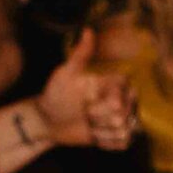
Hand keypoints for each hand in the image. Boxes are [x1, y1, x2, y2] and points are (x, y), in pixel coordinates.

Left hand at [35, 29, 136, 149]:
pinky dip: (106, 142)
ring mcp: (121, 119)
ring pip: (123, 130)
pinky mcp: (118, 137)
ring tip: (88, 124)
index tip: (89, 104)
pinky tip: (93, 135)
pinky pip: (122, 143)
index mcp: (112, 85)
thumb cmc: (55, 94)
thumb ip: (81, 55)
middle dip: (102, 118)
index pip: (125, 93)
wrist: (47, 120)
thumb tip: (88, 29)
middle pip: (125, 114)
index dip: (110, 101)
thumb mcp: (65, 74)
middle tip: (86, 114)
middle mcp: (122, 101)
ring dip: (102, 131)